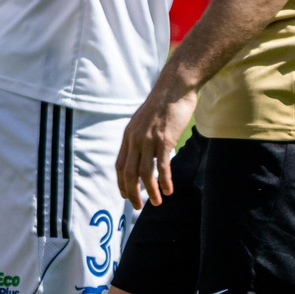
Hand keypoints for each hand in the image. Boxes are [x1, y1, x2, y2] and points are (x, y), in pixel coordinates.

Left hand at [116, 71, 195, 206]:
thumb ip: (141, 136)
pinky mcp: (164, 139)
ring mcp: (149, 139)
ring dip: (150, 191)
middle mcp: (135, 139)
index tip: (126, 195)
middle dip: (132, 193)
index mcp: (128, 135)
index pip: (120, 165)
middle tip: (139, 206)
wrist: (174, 87)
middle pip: (129, 173)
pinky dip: (164, 181)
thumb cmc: (162, 104)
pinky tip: (168, 190)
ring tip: (156, 203)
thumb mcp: (144, 120)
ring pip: (145, 173)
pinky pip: (162, 166)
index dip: (121, 183)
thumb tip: (144, 152)